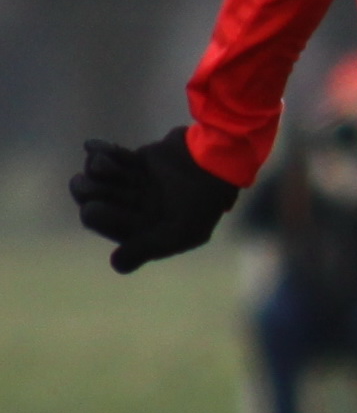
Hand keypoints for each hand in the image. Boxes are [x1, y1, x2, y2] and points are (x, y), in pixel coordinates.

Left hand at [70, 128, 239, 271]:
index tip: (96, 207)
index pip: (101, 223)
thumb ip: (145, 249)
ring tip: (103, 162)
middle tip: (83, 182)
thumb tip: (117, 266)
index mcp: (143, 229)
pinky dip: (98, 150)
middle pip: (91, 199)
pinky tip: (94, 146)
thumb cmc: (199, 200)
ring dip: (95, 168)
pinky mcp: (136, 160)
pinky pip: (106, 155)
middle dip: (87, 190)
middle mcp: (137, 208)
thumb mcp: (178, 233)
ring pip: (96, 176)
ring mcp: (135, 183)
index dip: (96, 215)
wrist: (216, 159)